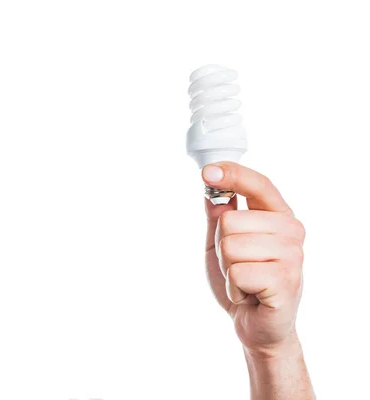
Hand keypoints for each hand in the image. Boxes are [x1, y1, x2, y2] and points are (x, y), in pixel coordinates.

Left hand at [203, 162, 304, 355]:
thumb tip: (210, 187)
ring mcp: (292, 255)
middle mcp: (291, 230)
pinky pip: (238, 273)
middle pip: (230, 221)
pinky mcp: (286, 280)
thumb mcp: (222, 243)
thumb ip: (219, 215)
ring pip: (231, 246)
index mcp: (278, 216)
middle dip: (222, 247)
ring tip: (244, 280)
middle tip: (237, 266)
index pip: (258, 184)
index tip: (207, 172)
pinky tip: (248, 294)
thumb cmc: (242, 281)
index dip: (232, 174)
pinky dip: (234, 288)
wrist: (256, 325)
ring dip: (228, 269)